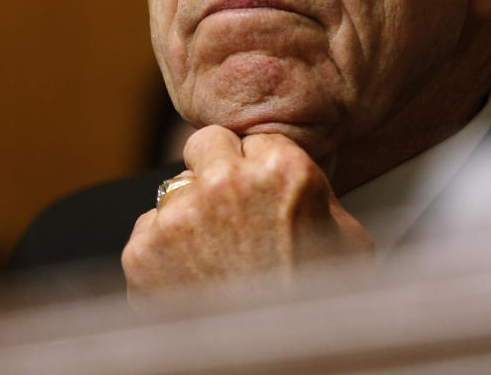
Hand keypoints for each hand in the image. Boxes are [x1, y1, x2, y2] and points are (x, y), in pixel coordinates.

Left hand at [121, 125, 372, 307]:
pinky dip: (163, 251)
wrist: (272, 363)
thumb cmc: (316, 311)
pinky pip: (147, 230)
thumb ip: (316, 196)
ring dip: (189, 215)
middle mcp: (226, 181)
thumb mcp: (347, 240)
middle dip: (214, 169)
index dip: (257, 167)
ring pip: (174, 190)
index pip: (255, 138)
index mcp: (283, 170)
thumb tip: (302, 183)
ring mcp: (179, 215)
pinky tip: (192, 278)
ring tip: (215, 259)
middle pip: (205, 143)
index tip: (260, 191)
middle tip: (229, 211)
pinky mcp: (143, 249)